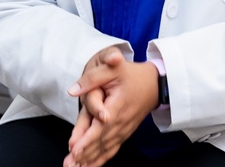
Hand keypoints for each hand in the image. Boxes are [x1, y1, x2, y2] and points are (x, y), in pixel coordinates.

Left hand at [64, 49, 158, 166]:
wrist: (155, 84)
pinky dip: (101, 158)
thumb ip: (92, 78)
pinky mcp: (125, 132)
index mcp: (118, 105)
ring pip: (106, 147)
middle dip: (85, 153)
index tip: (75, 149)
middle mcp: (122, 121)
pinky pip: (113, 148)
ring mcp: (124, 129)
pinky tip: (90, 166)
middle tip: (69, 164)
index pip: (101, 125)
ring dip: (91, 159)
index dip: (88, 138)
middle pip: (102, 140)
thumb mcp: (112, 68)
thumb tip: (73, 90)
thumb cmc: (132, 74)